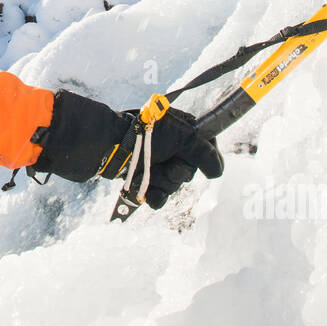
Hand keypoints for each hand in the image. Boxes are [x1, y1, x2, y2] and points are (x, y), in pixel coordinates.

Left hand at [31, 90, 222, 208]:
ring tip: (149, 177)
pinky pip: (156, 193)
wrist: (107, 146)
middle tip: (165, 164)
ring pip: (172, 185)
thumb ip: (203, 153)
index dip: (206, 156)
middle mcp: (170, 144)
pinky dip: (153, 196)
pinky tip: (147, 195)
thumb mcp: (181, 138)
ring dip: (162, 184)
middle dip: (176, 173)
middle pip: (188, 171)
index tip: (207, 163)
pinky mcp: (141, 174)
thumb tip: (219, 172)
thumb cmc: (145, 135)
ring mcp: (155, 160)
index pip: (206, 145)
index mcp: (181, 129)